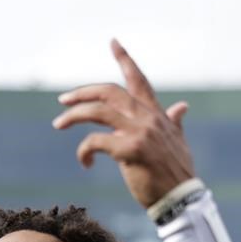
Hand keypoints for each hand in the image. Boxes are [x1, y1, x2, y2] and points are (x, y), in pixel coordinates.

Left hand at [53, 39, 195, 207]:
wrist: (180, 199)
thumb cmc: (176, 172)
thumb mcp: (177, 142)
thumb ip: (174, 122)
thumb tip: (182, 106)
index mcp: (156, 113)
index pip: (138, 80)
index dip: (125, 59)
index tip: (113, 42)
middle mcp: (147, 117)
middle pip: (108, 92)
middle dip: (82, 93)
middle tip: (63, 100)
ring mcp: (139, 132)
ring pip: (97, 112)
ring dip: (73, 116)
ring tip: (59, 124)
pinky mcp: (130, 150)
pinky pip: (95, 142)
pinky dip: (84, 151)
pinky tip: (85, 162)